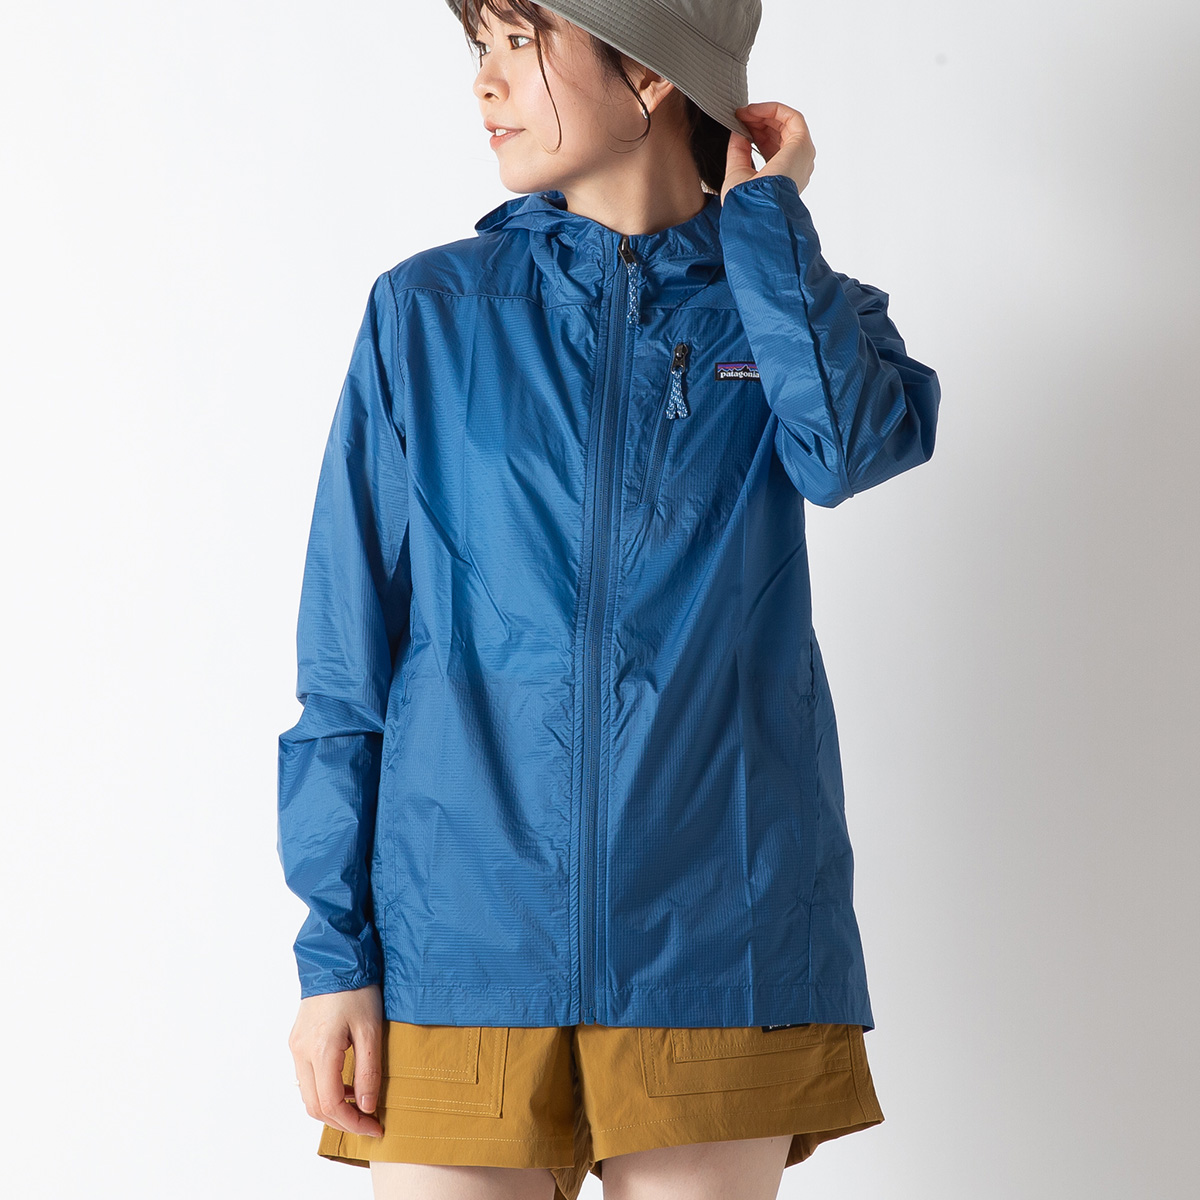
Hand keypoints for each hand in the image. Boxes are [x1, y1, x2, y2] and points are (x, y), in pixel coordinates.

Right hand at [288, 984, 384, 1137]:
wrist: (336, 960)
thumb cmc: (357, 990)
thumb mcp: (371, 1029)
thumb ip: (368, 1070)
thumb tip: (365, 1107)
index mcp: (321, 1050)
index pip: (331, 1104)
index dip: (353, 1122)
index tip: (375, 1127)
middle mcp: (301, 1052)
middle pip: (315, 1106)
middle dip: (342, 1120)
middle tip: (369, 1122)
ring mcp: (296, 1047)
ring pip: (308, 1095)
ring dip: (331, 1107)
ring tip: (359, 1105)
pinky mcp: (297, 1041)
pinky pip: (306, 1078)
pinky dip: (324, 1090)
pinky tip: (345, 1084)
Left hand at [721, 102, 816, 203]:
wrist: (755, 208)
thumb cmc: (745, 201)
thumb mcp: (737, 172)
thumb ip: (739, 151)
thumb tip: (737, 131)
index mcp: (781, 175)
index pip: (771, 146)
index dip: (755, 132)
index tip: (737, 124)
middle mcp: (795, 166)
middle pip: (779, 134)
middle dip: (758, 121)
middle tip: (739, 115)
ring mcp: (801, 155)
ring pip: (786, 124)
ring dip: (764, 114)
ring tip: (744, 113)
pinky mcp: (802, 144)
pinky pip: (792, 118)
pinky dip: (773, 110)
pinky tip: (754, 111)